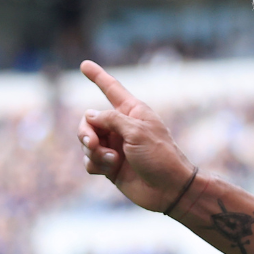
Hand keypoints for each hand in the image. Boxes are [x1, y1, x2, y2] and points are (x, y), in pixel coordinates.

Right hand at [77, 60, 194, 211]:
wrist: (169, 189)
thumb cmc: (159, 156)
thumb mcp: (137, 132)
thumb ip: (110, 119)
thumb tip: (89, 115)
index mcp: (133, 112)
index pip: (112, 90)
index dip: (98, 77)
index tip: (84, 64)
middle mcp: (122, 127)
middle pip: (89, 121)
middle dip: (85, 132)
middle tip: (93, 143)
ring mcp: (115, 146)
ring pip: (86, 142)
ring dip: (93, 152)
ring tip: (112, 160)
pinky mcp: (110, 165)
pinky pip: (89, 161)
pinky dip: (96, 165)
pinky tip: (110, 170)